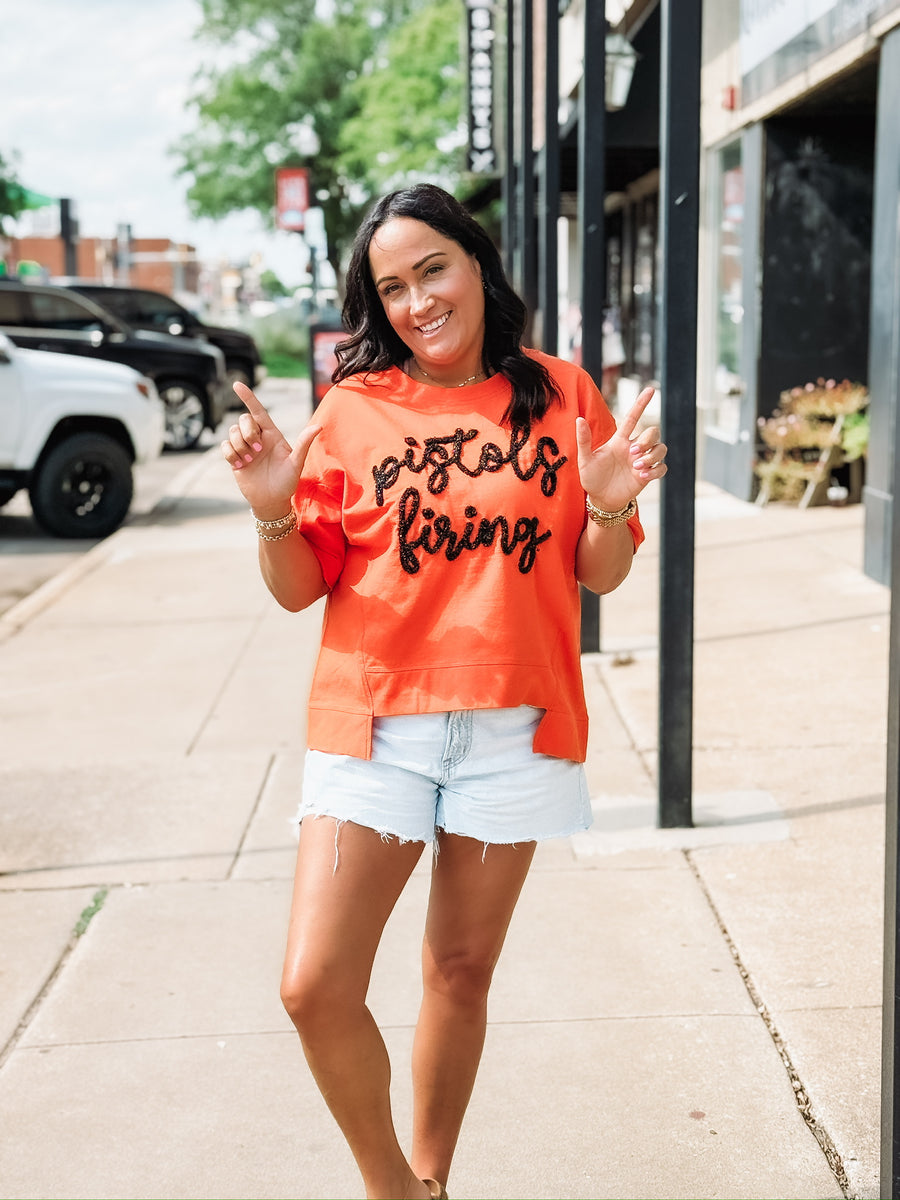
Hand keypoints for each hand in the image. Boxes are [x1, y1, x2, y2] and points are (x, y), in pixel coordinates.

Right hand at [221, 382, 320, 517]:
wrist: (271, 501)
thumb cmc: (287, 482)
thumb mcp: (296, 464)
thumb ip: (304, 444)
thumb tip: (318, 426)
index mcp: (272, 434)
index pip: (258, 411)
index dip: (248, 397)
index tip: (237, 384)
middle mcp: (257, 437)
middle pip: (243, 419)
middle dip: (248, 433)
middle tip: (257, 451)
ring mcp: (244, 447)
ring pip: (232, 432)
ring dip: (239, 446)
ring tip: (249, 461)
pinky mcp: (234, 457)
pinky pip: (224, 446)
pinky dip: (230, 455)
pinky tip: (240, 466)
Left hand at [576, 386, 666, 511]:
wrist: (600, 498)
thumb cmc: (591, 477)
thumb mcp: (585, 459)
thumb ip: (584, 440)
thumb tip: (579, 419)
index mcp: (620, 440)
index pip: (633, 417)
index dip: (641, 403)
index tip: (651, 389)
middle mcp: (634, 448)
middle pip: (653, 432)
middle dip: (647, 440)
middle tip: (632, 453)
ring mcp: (642, 461)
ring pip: (661, 449)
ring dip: (652, 456)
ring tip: (637, 468)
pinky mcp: (647, 475)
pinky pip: (662, 468)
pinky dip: (655, 470)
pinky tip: (642, 476)